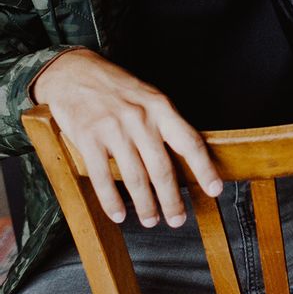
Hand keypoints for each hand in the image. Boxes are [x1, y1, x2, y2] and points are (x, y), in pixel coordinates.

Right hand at [32, 48, 221, 227]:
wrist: (75, 73)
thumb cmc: (117, 88)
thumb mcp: (149, 97)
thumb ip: (165, 123)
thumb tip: (187, 156)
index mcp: (161, 108)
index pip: (190, 142)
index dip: (204, 169)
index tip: (215, 190)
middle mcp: (141, 119)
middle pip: (162, 168)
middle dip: (173, 199)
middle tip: (178, 219)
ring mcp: (114, 129)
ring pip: (135, 177)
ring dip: (146, 205)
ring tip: (152, 220)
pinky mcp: (88, 138)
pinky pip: (102, 177)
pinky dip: (111, 201)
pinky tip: (119, 215)